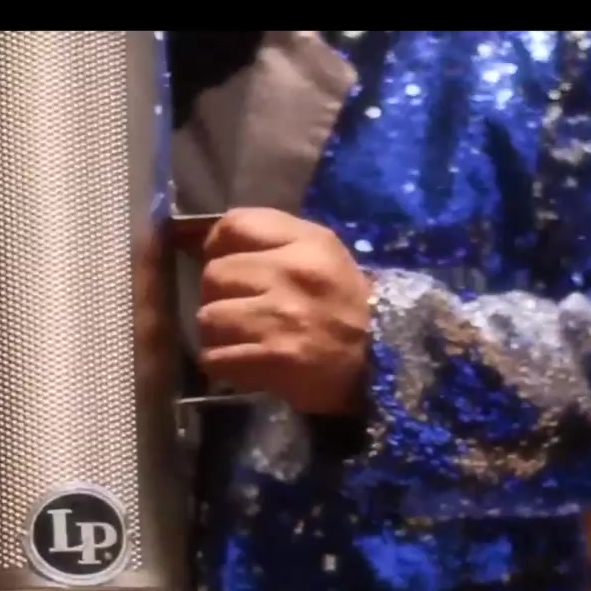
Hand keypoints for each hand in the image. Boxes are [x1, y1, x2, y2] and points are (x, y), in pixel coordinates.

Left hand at [182, 208, 372, 415]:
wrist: (382, 365)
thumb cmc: (345, 308)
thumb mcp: (324, 257)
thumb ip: (275, 242)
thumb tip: (212, 247)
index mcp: (308, 242)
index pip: (234, 225)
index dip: (217, 248)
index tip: (230, 268)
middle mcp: (293, 273)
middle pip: (214, 275)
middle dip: (220, 296)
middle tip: (242, 312)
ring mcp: (282, 317)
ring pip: (208, 318)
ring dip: (219, 334)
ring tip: (244, 340)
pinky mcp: (274, 358)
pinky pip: (215, 357)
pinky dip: (225, 365)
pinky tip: (247, 364)